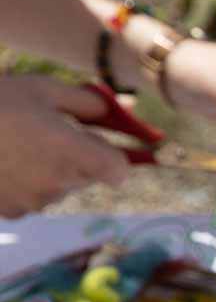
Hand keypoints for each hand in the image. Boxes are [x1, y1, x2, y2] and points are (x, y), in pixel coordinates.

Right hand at [0, 76, 128, 216]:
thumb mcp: (44, 89)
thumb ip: (88, 103)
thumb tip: (118, 112)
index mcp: (74, 152)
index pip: (119, 171)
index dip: (114, 158)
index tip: (100, 145)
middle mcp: (59, 182)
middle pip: (89, 178)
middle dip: (79, 159)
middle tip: (49, 135)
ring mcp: (35, 201)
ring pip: (60, 188)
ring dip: (50, 171)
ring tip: (18, 145)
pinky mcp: (12, 212)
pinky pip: (32, 198)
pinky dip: (24, 184)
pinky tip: (3, 162)